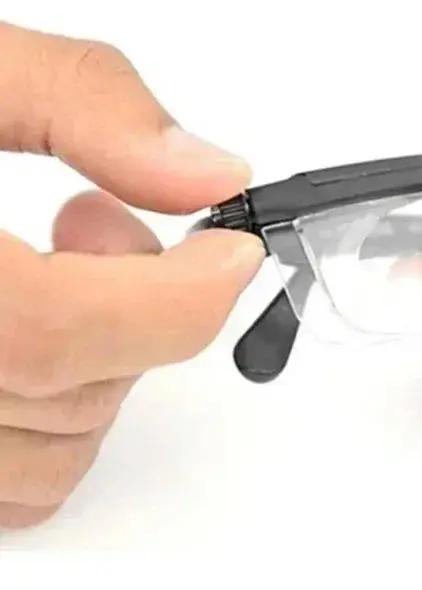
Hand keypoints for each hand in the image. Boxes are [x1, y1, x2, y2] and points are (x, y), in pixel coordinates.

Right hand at [0, 22, 263, 528]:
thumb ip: (84, 102)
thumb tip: (207, 171)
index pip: (49, 330)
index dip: (173, 298)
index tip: (232, 253)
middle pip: (66, 391)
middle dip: (134, 306)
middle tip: (98, 220)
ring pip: (51, 456)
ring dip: (94, 363)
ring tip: (47, 267)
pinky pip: (13, 487)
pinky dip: (51, 418)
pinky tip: (19, 336)